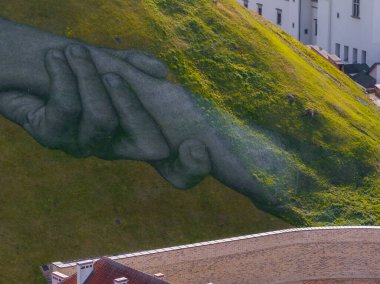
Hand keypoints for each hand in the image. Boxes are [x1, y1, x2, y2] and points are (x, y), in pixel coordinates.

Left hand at [0, 44, 211, 188]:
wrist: (32, 71)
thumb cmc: (82, 69)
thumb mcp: (118, 62)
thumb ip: (140, 66)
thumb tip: (159, 72)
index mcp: (140, 135)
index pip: (179, 169)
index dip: (192, 168)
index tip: (196, 146)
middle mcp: (117, 147)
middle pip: (143, 144)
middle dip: (129, 103)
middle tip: (109, 69)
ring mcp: (85, 145)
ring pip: (101, 122)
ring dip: (89, 81)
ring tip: (74, 51)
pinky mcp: (53, 137)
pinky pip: (66, 111)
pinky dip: (63, 79)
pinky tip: (56, 59)